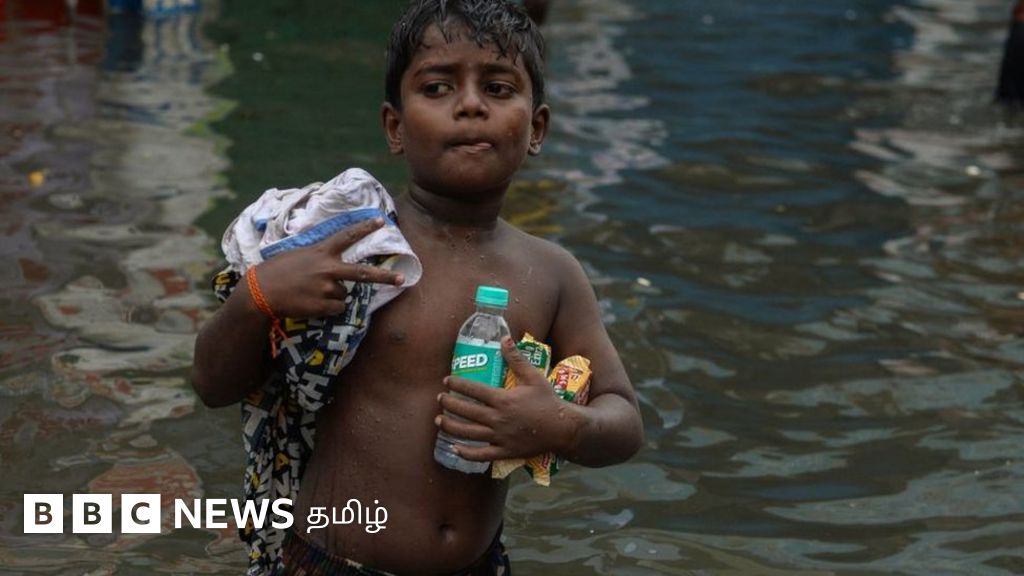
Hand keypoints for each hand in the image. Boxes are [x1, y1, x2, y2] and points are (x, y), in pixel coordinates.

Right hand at [245, 218, 404, 318]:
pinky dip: (328, 309)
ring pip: (344, 295)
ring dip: (334, 297)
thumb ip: (318, 257)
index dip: (364, 228)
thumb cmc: (276, 271)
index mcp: (321, 252)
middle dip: (383, 276)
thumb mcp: (298, 255)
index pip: (347, 236)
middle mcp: (327, 269)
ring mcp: (326, 289)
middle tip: (401, 279)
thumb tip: (332, 264)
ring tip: (312, 294)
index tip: (380, 221)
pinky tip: (311, 303)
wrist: (260, 292)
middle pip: (362, 273)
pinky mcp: (323, 306)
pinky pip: (336, 309)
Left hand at [435, 337, 579, 461]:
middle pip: (466, 411)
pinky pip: (482, 455)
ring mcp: (500, 437)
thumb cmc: (547, 401)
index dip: (457, 384)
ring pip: (469, 433)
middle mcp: (498, 418)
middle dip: (449, 404)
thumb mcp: (533, 377)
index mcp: (503, 399)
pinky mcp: (505, 451)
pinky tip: (455, 448)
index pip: (473, 390)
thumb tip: (505, 338)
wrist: (562, 428)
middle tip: (440, 399)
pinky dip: (467, 453)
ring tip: (438, 422)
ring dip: (451, 427)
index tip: (447, 381)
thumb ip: (517, 359)